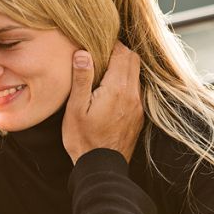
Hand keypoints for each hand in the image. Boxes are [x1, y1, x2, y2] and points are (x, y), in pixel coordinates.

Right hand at [62, 41, 143, 163]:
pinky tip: (111, 91)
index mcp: (117, 89)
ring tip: (104, 72)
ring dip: (124, 68)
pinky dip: (126, 83)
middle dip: (119, 53)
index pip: (122, 54)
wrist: (101, 168)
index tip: (97, 45)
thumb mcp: (76, 108)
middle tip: (101, 55)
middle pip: (133, 61)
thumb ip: (82, 79)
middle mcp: (132, 95)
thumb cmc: (83, 139)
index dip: (111, 45)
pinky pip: (136, 91)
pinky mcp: (138, 117)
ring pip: (136, 75)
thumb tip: (82, 53)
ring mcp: (137, 107)